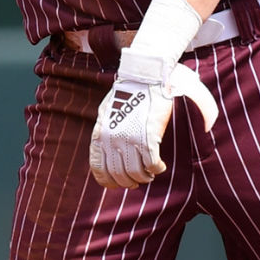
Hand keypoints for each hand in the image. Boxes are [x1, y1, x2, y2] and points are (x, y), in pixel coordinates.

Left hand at [89, 49, 217, 188]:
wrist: (144, 76)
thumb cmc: (128, 91)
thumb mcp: (107, 111)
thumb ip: (106, 130)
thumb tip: (108, 147)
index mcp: (100, 134)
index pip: (99, 170)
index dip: (110, 181)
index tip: (119, 183)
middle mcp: (112, 140)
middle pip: (119, 176)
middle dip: (129, 182)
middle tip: (138, 180)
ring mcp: (130, 139)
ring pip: (136, 174)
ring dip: (145, 177)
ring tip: (150, 173)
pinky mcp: (148, 137)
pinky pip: (152, 164)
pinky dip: (157, 169)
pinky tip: (160, 166)